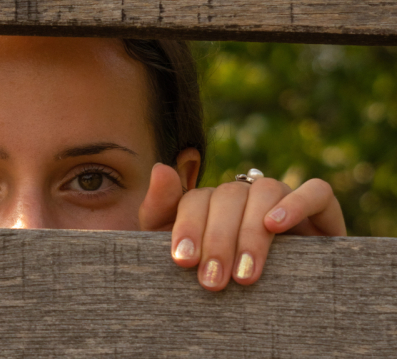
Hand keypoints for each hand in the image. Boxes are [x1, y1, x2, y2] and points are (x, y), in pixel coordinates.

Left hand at [138, 163, 345, 290]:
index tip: (183, 261)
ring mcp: (282, 200)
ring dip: (250, 232)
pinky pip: (316, 191)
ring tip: (246, 274)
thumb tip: (160, 168)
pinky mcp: (321, 210)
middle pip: (228, 196)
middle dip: (217, 240)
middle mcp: (246, 197)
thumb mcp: (183, 255)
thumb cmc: (219, 281)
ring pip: (265, 191)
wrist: (276, 312)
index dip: (187, 227)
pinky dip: (296, 203)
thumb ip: (160, 211)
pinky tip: (276, 225)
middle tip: (213, 282)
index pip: (196, 199)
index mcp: (212, 205)